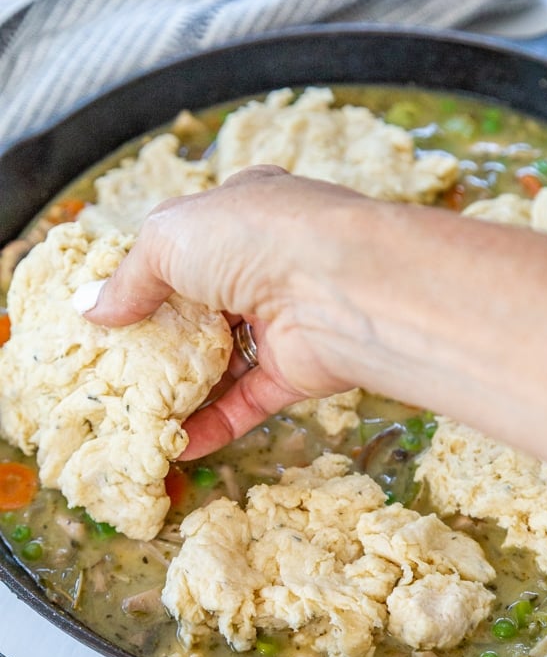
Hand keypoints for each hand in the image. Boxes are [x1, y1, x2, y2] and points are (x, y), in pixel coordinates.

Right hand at [84, 166, 371, 456]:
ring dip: (185, 388)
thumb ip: (131, 277)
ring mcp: (285, 318)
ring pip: (226, 360)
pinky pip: (250, 402)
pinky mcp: (299, 370)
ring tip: (137, 413)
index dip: (152, 274)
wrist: (343, 287)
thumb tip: (91, 308)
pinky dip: (216, 424)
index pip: (191, 243)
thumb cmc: (253, 239)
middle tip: (116, 367)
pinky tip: (178, 444)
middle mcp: (268, 264)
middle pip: (205, 306)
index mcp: (244, 212)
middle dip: (163, 337)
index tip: (114, 309)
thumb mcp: (170, 237)